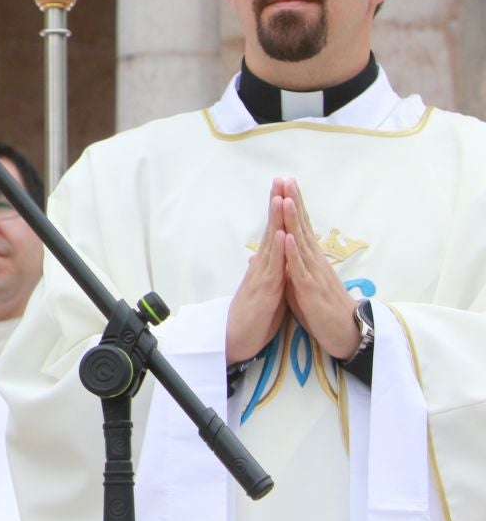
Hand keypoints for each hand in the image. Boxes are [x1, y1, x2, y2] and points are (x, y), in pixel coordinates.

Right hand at [226, 182, 288, 364]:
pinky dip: (279, 250)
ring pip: (271, 243)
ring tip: (280, 196)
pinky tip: (282, 234)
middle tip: (280, 179)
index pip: (275, 232)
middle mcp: (263, 266)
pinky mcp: (265, 291)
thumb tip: (259, 259)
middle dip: (276, 204)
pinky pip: (274, 268)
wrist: (236, 341)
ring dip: (276, 219)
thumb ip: (265, 273)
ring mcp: (262, 276)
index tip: (284, 189)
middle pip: (272, 229)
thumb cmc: (251, 319)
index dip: (279, 211)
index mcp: (266, 267)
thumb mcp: (263, 292)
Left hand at [277, 179, 359, 358]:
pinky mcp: (311, 290)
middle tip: (287, 179)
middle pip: (303, 227)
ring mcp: (314, 274)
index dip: (293, 206)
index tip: (285, 185)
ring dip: (293, 221)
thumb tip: (277, 251)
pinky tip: (286, 237)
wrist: (346, 336)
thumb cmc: (322, 310)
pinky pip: (300, 269)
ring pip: (301, 243)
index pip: (301, 227)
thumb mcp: (300, 285)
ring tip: (286, 198)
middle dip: (294, 203)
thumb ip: (289, 266)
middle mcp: (314, 261)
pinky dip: (292, 252)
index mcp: (310, 260)